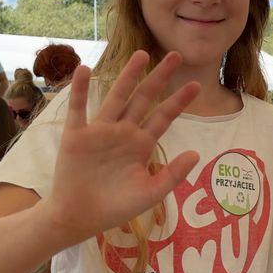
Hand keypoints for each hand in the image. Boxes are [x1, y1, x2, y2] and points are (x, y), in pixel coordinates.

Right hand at [38, 52, 200, 244]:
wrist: (79, 218)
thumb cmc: (115, 208)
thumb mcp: (149, 194)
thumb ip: (172, 175)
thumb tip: (195, 154)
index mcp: (141, 145)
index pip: (164, 117)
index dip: (179, 101)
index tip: (196, 85)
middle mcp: (123, 132)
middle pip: (144, 99)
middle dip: (159, 78)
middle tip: (176, 55)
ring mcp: (100, 131)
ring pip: (116, 97)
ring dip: (128, 76)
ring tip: (141, 55)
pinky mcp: (76, 135)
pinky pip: (79, 109)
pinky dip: (80, 90)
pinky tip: (84, 69)